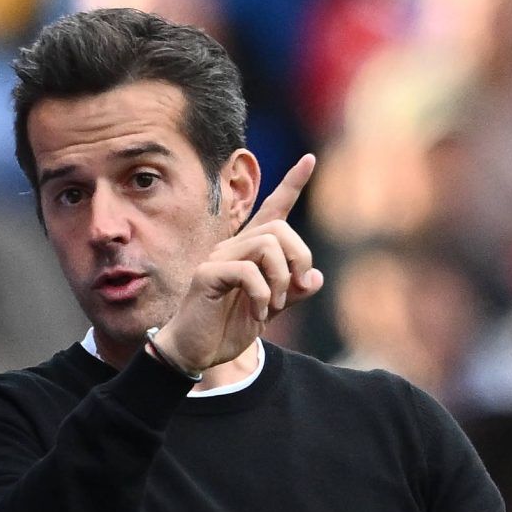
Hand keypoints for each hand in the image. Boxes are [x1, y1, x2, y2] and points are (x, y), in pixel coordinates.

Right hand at [151, 154, 323, 375]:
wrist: (196, 352)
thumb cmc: (227, 328)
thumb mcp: (270, 310)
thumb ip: (292, 292)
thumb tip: (316, 278)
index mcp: (249, 251)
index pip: (273, 209)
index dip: (292, 184)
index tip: (309, 159)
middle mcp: (233, 246)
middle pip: (280, 227)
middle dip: (299, 258)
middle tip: (295, 290)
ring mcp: (219, 257)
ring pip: (267, 244)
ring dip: (281, 279)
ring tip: (272, 306)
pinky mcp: (209, 274)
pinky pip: (248, 271)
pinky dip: (262, 296)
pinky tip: (257, 315)